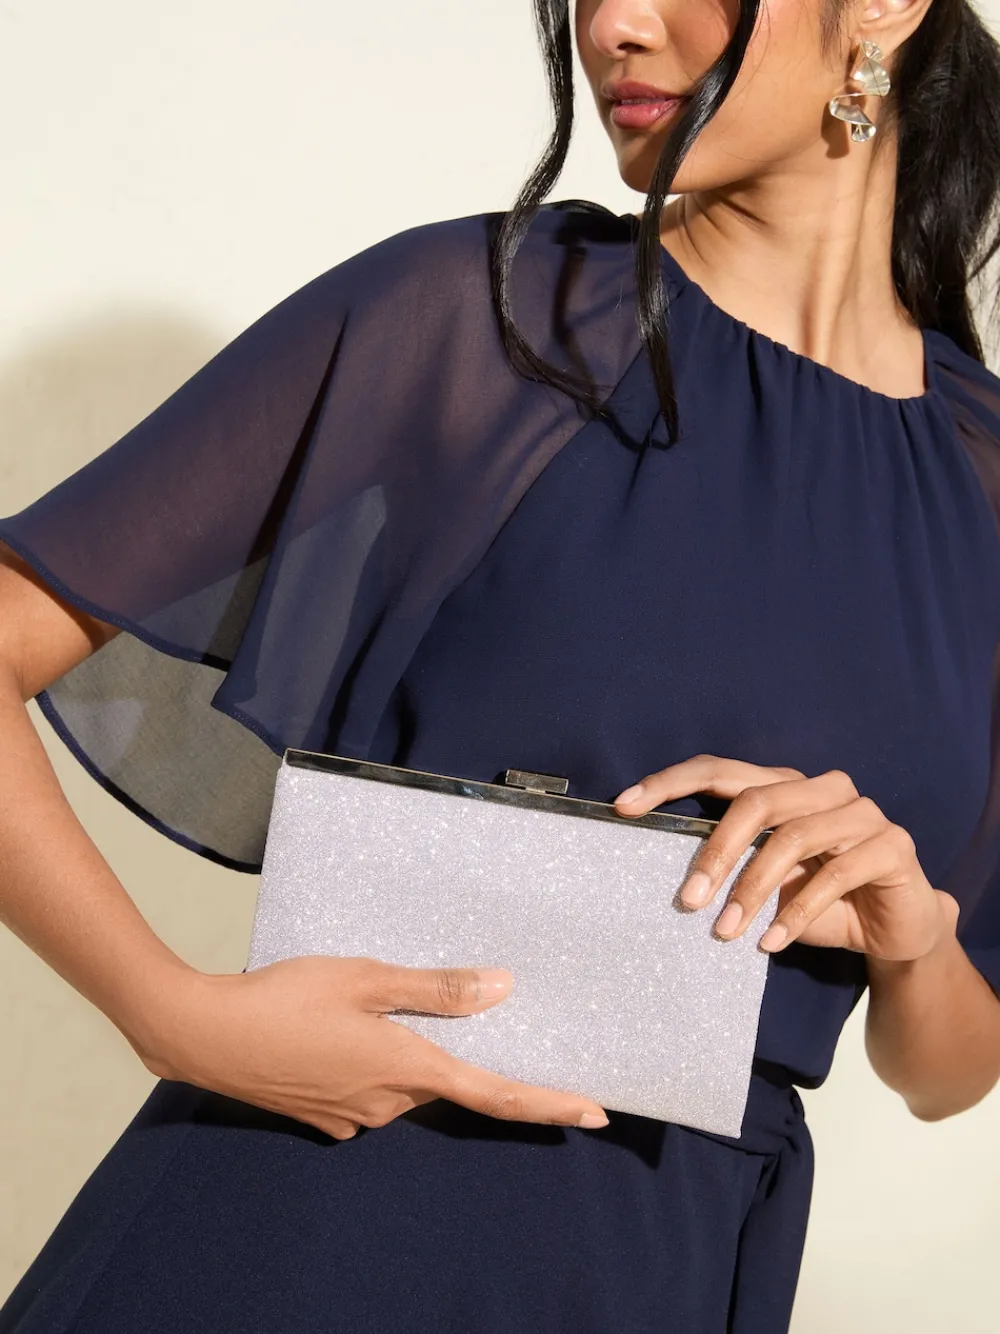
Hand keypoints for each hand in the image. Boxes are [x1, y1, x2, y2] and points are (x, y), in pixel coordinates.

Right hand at [138, 955, 609, 1139]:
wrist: (204, 1033)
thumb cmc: (286, 997)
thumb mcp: (366, 978)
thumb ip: (436, 988)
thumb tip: (501, 988)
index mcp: (408, 1068)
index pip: (497, 1093)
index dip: (549, 1102)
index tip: (596, 1111)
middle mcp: (389, 1103)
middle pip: (445, 1078)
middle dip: (454, 1050)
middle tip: (448, 1004)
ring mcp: (355, 1115)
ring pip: (404, 1080)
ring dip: (405, 1050)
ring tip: (366, 1006)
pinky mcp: (325, 1116)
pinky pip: (369, 1089)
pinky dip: (371, 1061)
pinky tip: (338, 1028)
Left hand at [614, 754, 957, 961]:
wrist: (897, 932)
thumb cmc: (821, 903)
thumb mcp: (768, 885)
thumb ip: (732, 868)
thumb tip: (673, 881)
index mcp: (784, 785)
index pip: (719, 770)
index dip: (670, 782)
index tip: (624, 806)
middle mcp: (822, 788)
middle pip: (755, 801)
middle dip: (715, 852)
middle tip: (686, 901)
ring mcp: (861, 812)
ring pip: (792, 838)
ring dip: (752, 891)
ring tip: (724, 932)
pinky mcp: (892, 845)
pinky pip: (836, 873)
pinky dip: (796, 912)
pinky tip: (770, 942)